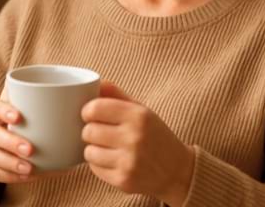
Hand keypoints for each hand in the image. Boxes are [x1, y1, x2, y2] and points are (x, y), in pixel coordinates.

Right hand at [0, 87, 36, 203]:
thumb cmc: (7, 125)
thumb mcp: (14, 112)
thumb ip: (30, 103)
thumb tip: (66, 97)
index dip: (4, 111)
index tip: (19, 117)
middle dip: (11, 142)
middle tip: (30, 150)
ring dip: (11, 163)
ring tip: (29, 168)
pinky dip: (9, 176)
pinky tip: (24, 177)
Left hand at [81, 82, 194, 206]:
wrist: (177, 171)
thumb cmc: (155, 135)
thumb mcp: (142, 111)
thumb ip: (118, 95)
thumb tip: (97, 83)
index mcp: (139, 116)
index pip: (95, 108)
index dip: (87, 111)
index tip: (90, 114)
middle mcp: (134, 138)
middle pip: (89, 131)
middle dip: (90, 131)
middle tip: (100, 132)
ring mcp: (129, 161)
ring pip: (89, 151)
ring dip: (93, 149)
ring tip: (106, 147)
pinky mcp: (124, 180)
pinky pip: (95, 168)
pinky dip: (99, 164)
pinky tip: (112, 160)